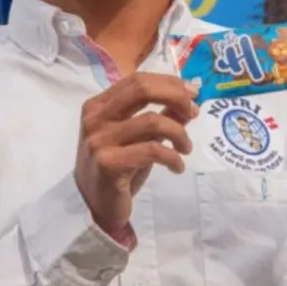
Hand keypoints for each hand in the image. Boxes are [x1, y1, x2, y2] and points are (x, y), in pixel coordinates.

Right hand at [74, 73, 198, 234]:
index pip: (137, 80)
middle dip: (176, 96)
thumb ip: (158, 117)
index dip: (169, 83)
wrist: (93, 205)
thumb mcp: (137, 138)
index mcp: (98, 105)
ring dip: (179, 133)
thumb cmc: (116, 169)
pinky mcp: (108, 163)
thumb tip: (189, 101)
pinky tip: (176, 167)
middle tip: (193, 112)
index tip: (192, 93)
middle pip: (142, 90)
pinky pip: (152, 150)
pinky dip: (172, 157)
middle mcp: (95, 118)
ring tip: (186, 148)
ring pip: (152, 121)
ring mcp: (99, 140)